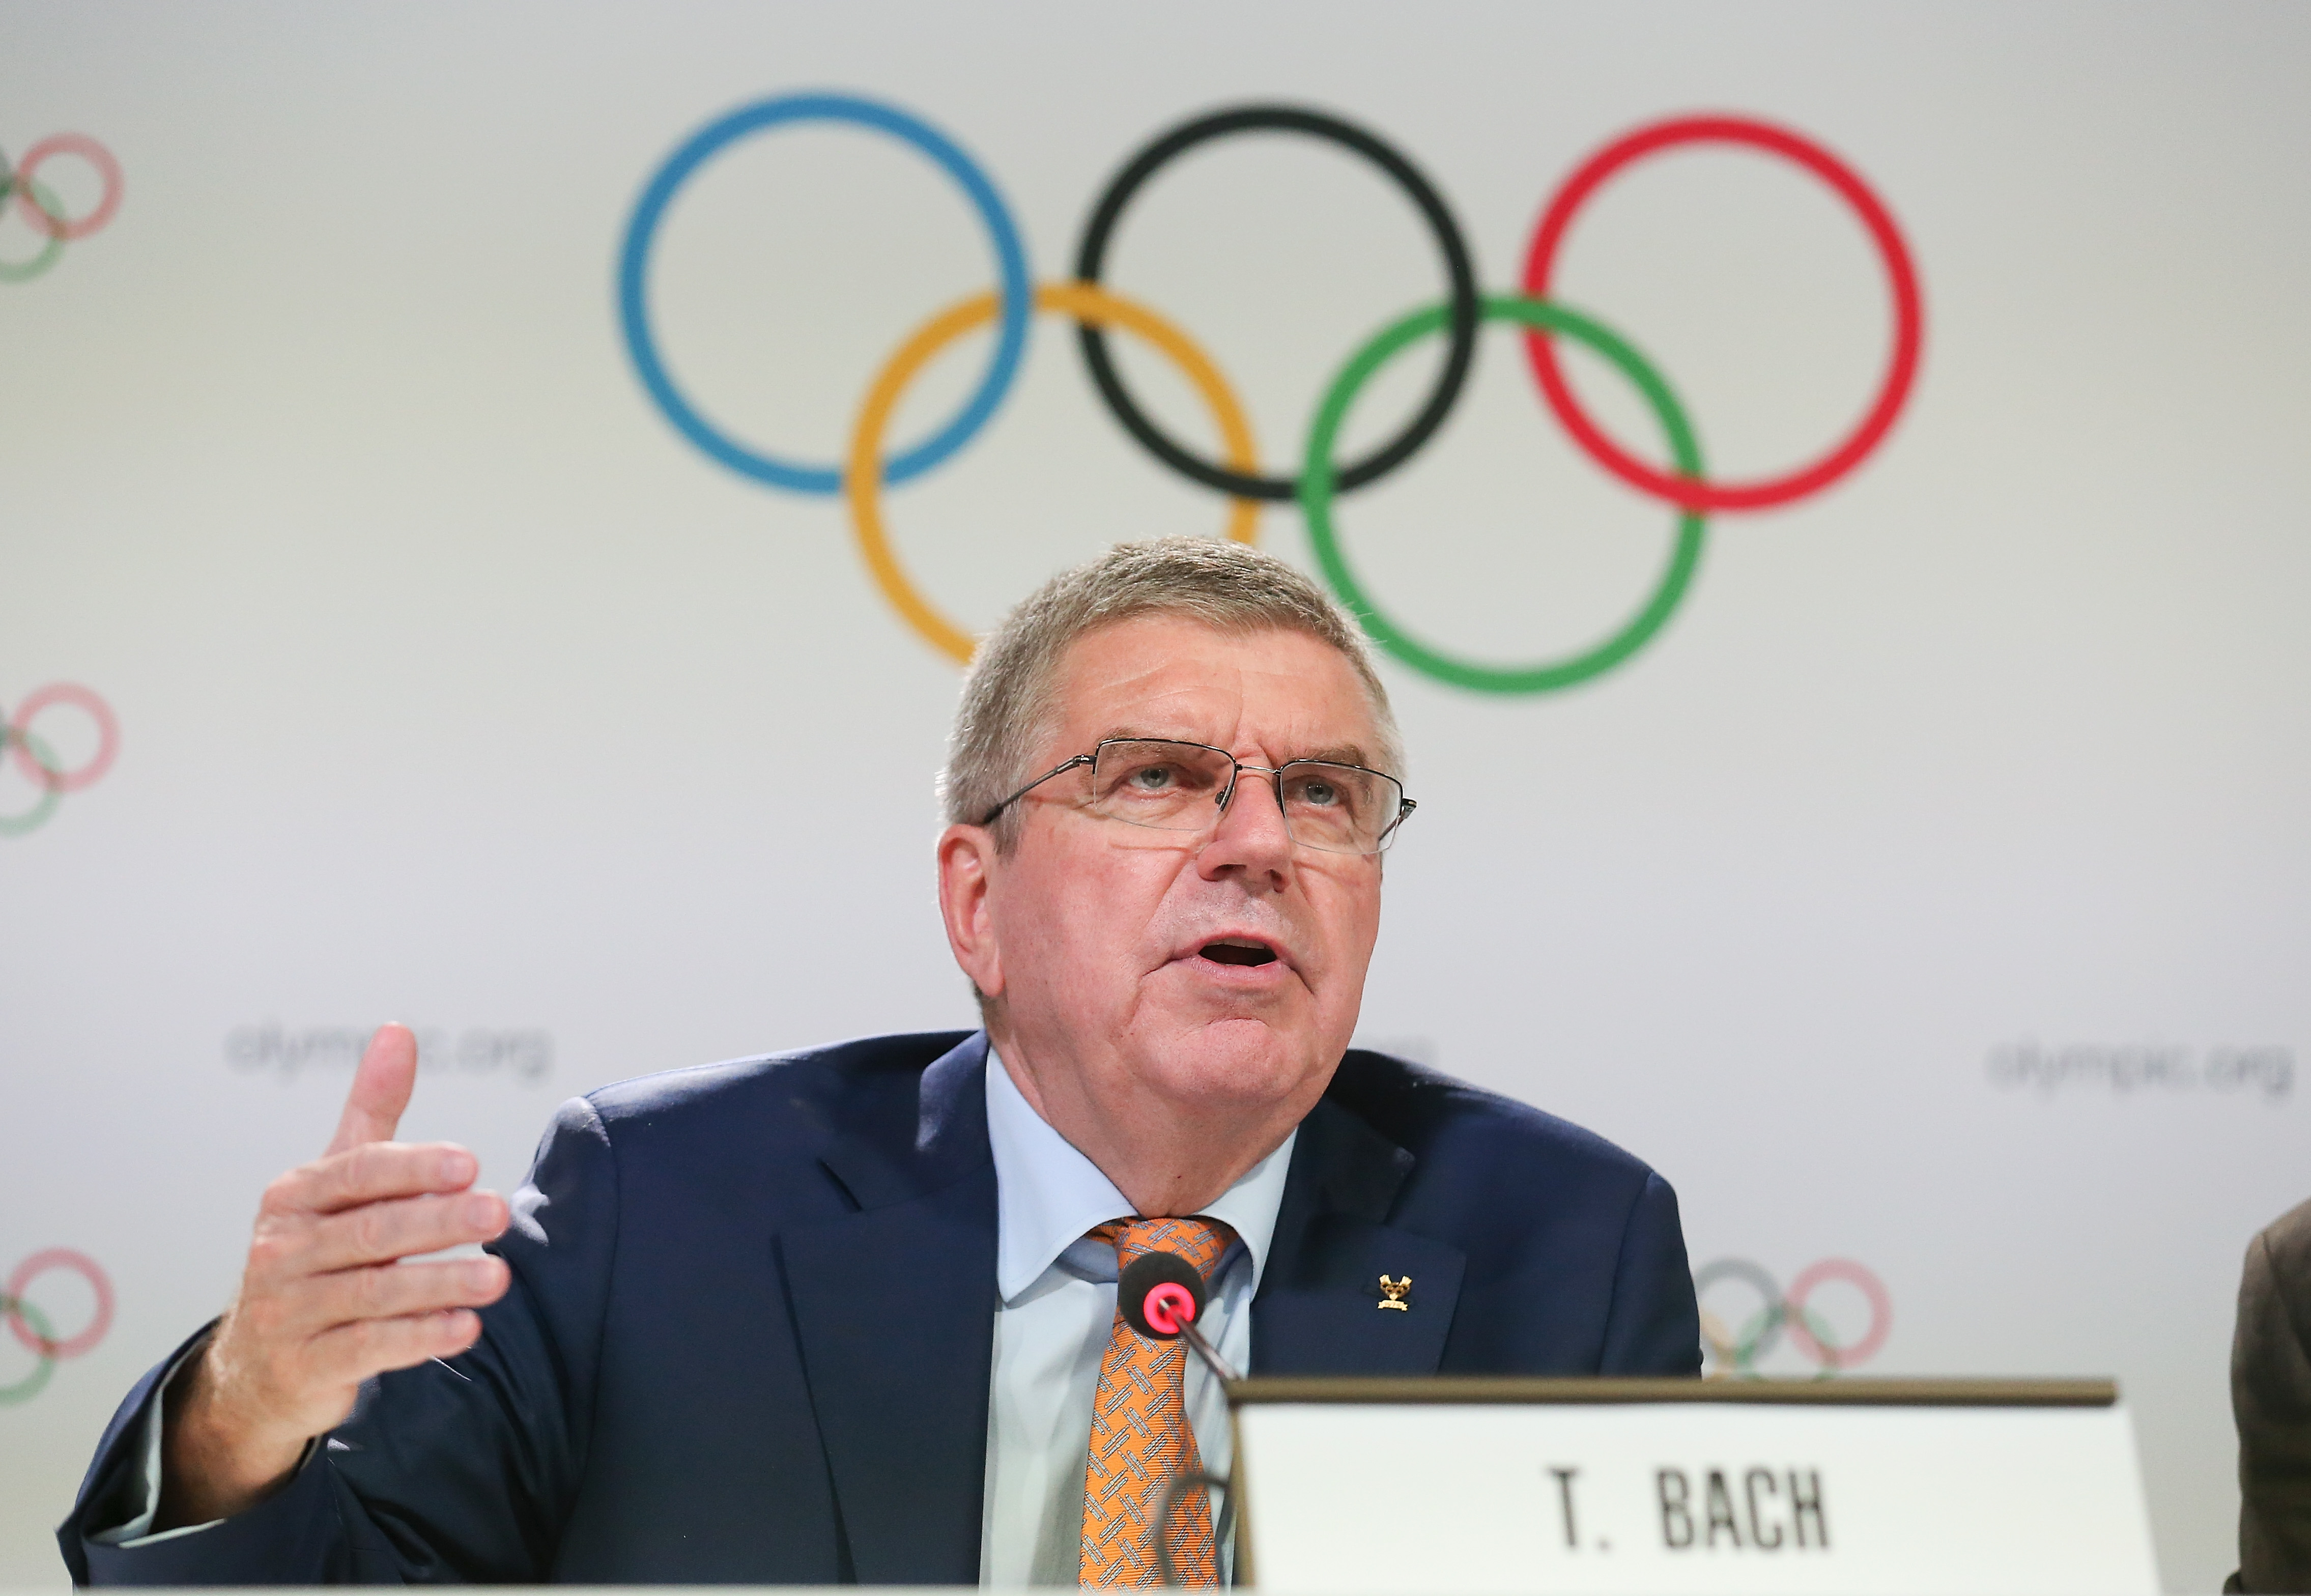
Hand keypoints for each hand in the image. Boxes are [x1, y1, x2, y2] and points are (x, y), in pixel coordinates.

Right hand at [157, 1023, 511, 1526]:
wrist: (255, 1364)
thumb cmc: (313, 1255)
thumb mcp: (333, 1182)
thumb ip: (371, 1111)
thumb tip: (398, 1030)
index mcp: (293, 1197)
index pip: (357, 1173)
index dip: (413, 1167)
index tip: (469, 1163)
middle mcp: (282, 1250)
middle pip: (371, 1232)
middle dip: (439, 1222)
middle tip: (499, 1213)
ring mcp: (287, 1311)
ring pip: (374, 1294)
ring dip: (441, 1284)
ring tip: (499, 1277)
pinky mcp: (303, 1366)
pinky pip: (367, 1349)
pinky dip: (419, 1339)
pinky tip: (467, 1328)